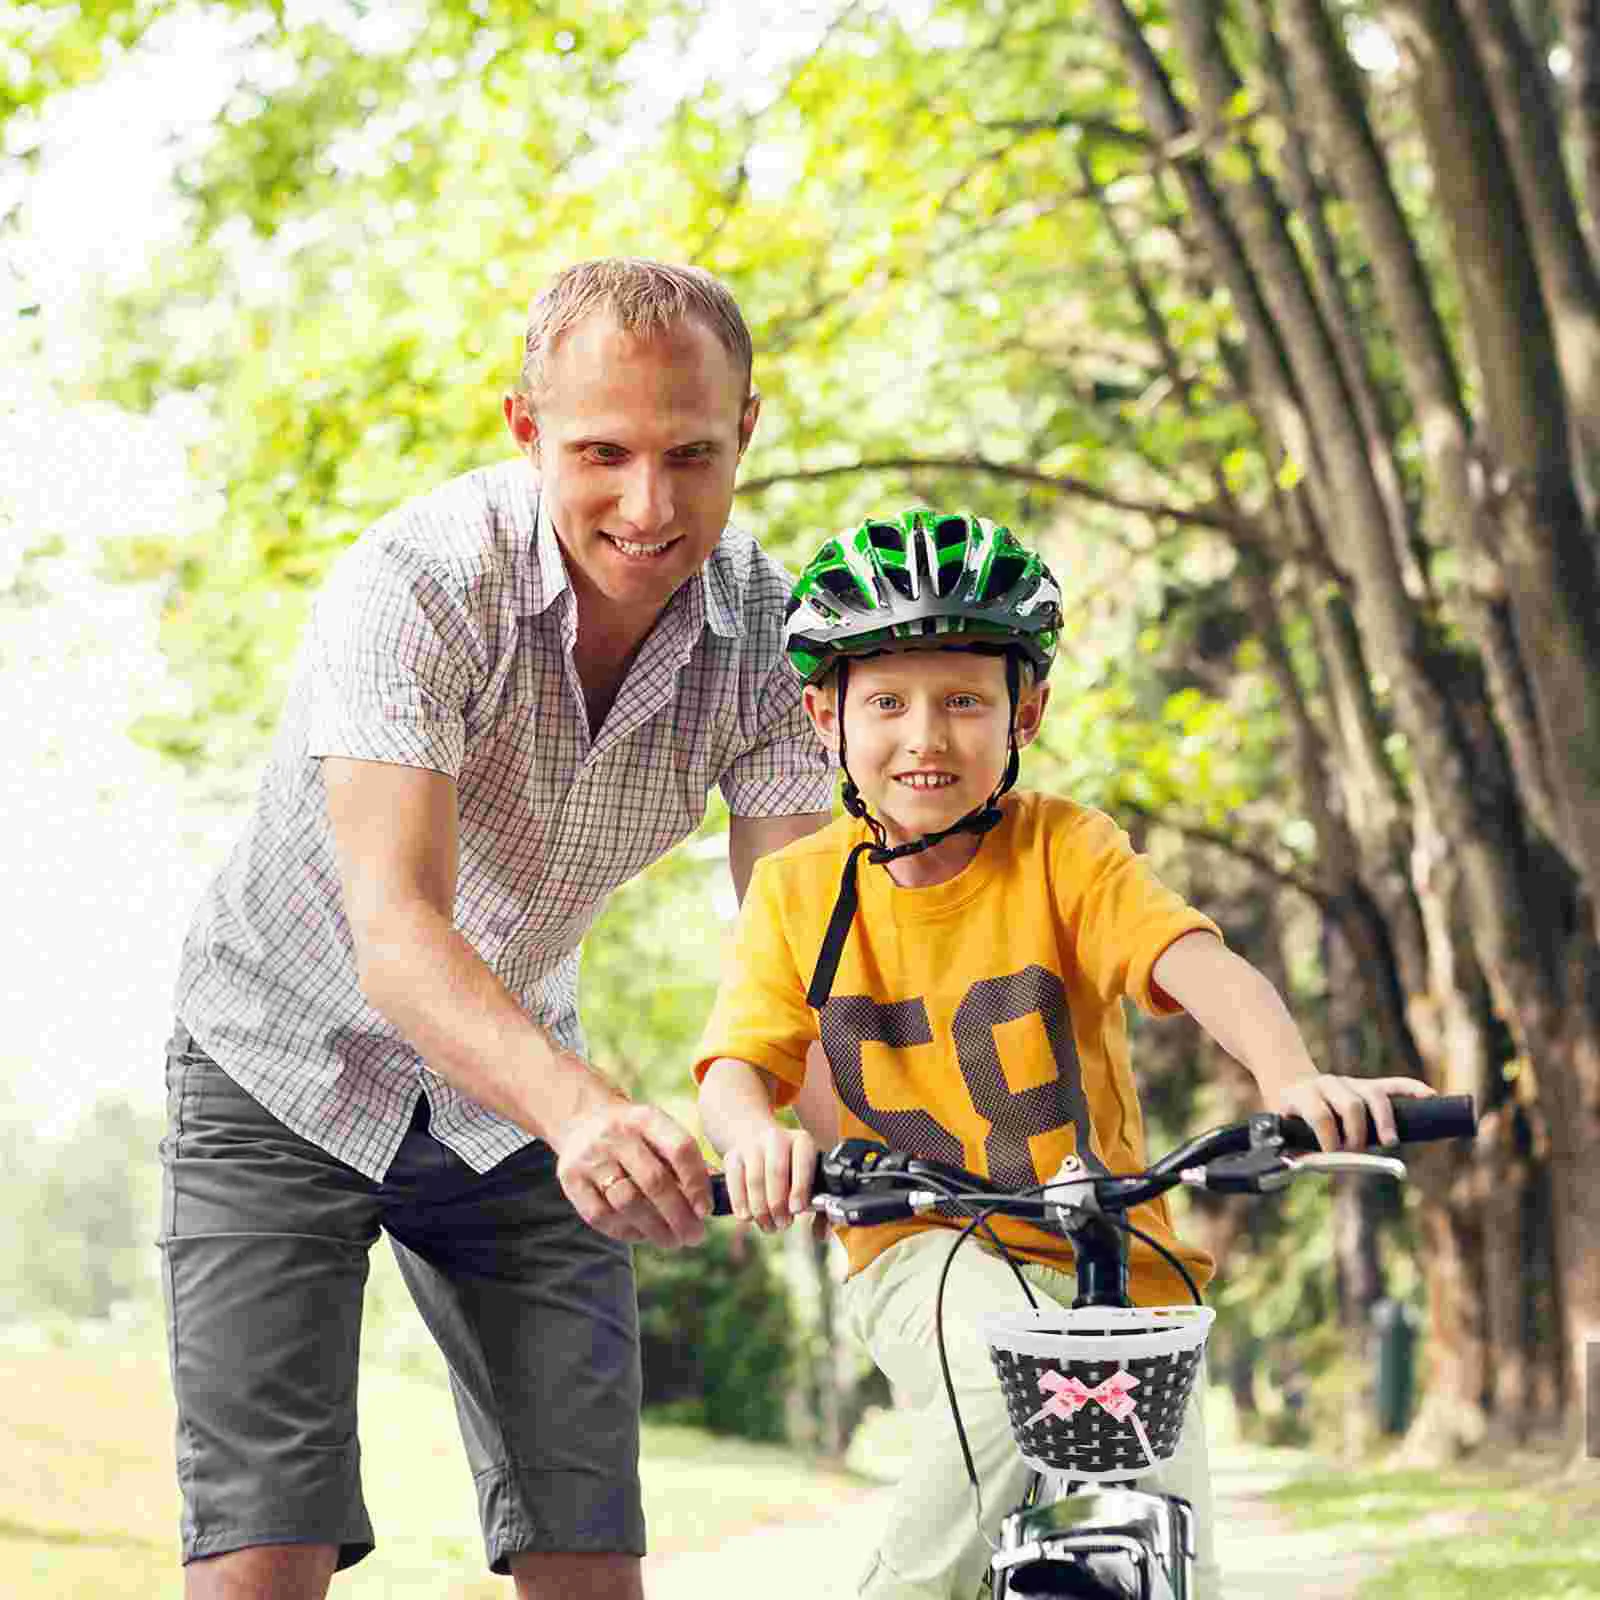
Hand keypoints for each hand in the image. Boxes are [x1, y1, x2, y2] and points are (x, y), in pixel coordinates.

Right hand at [554, 1099, 711, 1248]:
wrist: (582, 1120)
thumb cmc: (636, 1136)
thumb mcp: (659, 1132)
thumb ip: (685, 1161)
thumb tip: (713, 1202)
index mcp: (646, 1117)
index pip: (680, 1148)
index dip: (697, 1183)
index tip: (707, 1210)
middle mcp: (616, 1134)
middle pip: (655, 1181)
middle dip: (680, 1216)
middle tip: (696, 1236)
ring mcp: (590, 1157)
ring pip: (628, 1202)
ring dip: (656, 1229)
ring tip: (674, 1241)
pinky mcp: (570, 1180)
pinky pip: (602, 1216)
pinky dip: (627, 1231)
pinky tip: (643, 1235)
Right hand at [721, 1125, 817, 1232]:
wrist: (756, 1138)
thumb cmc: (789, 1165)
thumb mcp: (806, 1173)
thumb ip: (816, 1202)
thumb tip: (822, 1233)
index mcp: (801, 1141)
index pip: (802, 1161)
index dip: (800, 1188)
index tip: (796, 1210)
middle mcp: (776, 1138)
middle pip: (776, 1171)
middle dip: (778, 1203)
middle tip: (782, 1224)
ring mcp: (752, 1145)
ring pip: (754, 1180)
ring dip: (760, 1208)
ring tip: (768, 1224)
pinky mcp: (732, 1156)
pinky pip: (734, 1182)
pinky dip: (740, 1203)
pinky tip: (747, 1216)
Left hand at [1267, 1073, 1436, 1150]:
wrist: (1290, 1083)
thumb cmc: (1292, 1118)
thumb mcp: (1287, 1133)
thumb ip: (1300, 1152)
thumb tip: (1317, 1169)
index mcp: (1304, 1095)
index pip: (1321, 1115)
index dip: (1329, 1138)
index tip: (1333, 1154)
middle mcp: (1328, 1084)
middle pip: (1351, 1104)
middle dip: (1357, 1132)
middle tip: (1357, 1150)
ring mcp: (1350, 1082)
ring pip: (1374, 1095)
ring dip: (1384, 1120)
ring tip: (1390, 1141)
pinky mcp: (1367, 1084)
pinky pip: (1393, 1084)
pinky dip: (1412, 1089)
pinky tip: (1430, 1097)